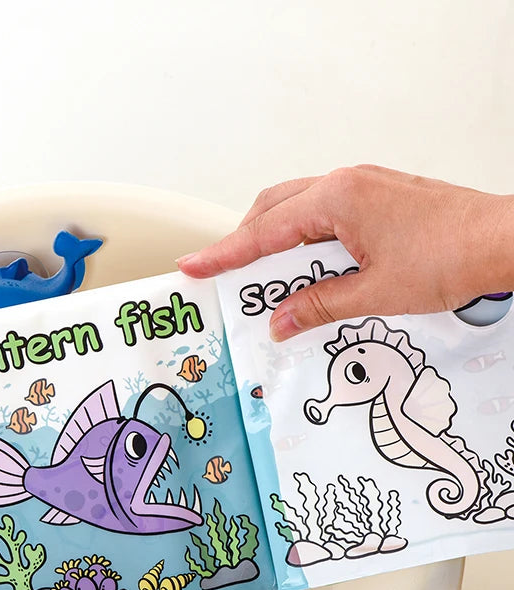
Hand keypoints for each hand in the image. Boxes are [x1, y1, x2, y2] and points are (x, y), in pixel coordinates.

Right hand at [177, 165, 513, 340]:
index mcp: (338, 198)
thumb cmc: (455, 254)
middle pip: (273, 211)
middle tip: (227, 278)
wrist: (508, 241)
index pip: (263, 230)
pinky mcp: (377, 198)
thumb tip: (281, 320)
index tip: (193, 264)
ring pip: (298, 210)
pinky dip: (306, 242)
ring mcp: (363, 188)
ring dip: (278, 245)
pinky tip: (311, 270)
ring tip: (271, 285)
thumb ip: (318, 306)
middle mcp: (346, 184)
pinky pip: (324, 215)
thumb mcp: (375, 293)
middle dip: (246, 245)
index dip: (224, 253)